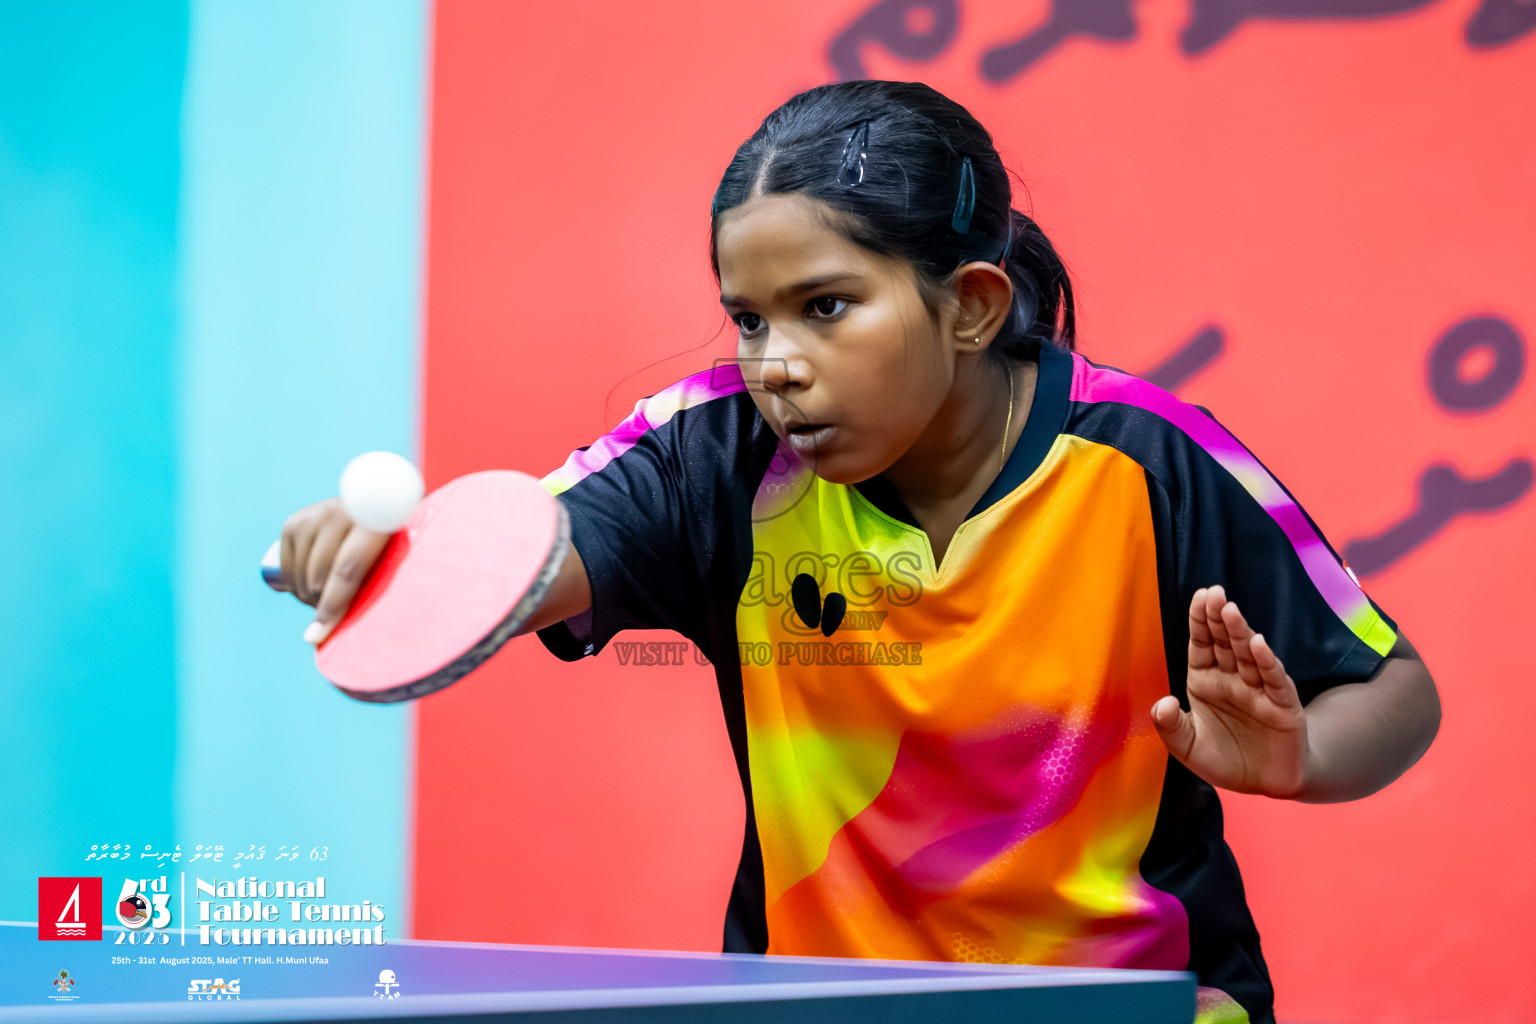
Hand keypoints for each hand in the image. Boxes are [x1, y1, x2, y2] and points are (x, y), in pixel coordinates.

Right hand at [278, 497, 390, 643]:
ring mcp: (314, 516)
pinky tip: (308, 582)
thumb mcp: (394, 556)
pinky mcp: (294, 523)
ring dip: (308, 595)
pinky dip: (295, 584)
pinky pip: (286, 568)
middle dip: (322, 604)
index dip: (332, 606)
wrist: (378, 499)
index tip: (316, 637)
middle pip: (320, 578)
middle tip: (334, 608)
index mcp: (374, 524)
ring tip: (325, 593)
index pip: (347, 571)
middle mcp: (340, 514)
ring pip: (301, 576)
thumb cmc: (391, 542)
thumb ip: (376, 583)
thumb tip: (335, 632)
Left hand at [1150, 585, 1309, 797]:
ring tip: (1230, 611)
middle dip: (1218, 617)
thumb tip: (1162, 703)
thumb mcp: (1187, 747)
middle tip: (1214, 592)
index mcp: (1206, 680)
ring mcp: (1258, 690)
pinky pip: (1273, 681)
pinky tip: (1259, 645)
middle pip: (1225, 642)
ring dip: (1240, 632)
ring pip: (1249, 655)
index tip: (1199, 596)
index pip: (1202, 643)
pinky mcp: (1282, 707)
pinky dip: (1267, 662)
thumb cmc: (1225, 759)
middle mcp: (1232, 679)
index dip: (1200, 620)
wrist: (1265, 783)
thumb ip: (1170, 726)